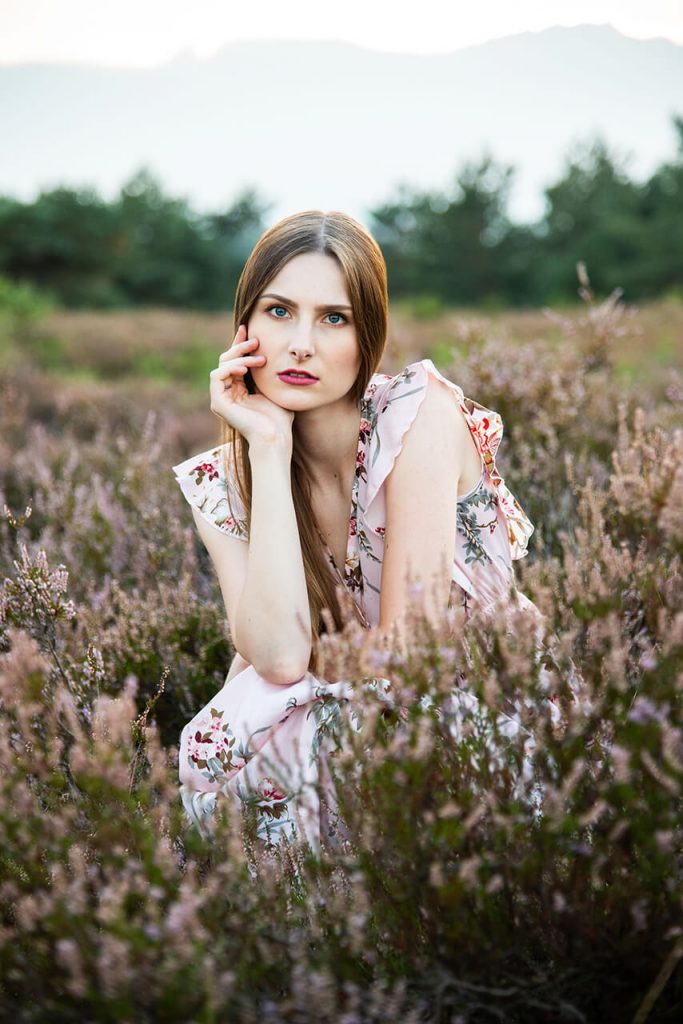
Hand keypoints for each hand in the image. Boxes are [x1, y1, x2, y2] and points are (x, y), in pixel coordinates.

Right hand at [209, 325, 293, 448]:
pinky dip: (230, 368)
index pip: (235, 361)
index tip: (248, 329)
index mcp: (238, 390)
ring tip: (260, 359)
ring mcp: (221, 398)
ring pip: (222, 365)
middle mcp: (227, 393)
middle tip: (256, 340)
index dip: (240, 344)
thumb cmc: (279, 419)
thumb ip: (267, 373)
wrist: (275, 437)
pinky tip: (245, 368)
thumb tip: (272, 352)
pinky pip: (217, 376)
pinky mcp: (218, 402)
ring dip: (240, 358)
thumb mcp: (273, 388)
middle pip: (226, 360)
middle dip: (240, 346)